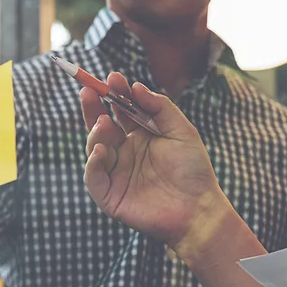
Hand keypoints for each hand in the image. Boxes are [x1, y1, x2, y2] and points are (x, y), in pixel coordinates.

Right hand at [80, 74, 227, 248]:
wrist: (198, 208)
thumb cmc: (193, 170)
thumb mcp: (181, 130)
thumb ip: (160, 107)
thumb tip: (135, 86)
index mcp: (139, 136)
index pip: (119, 111)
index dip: (113, 94)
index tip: (112, 78)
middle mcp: (124, 153)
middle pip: (100, 126)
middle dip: (92, 107)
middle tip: (88, 89)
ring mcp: (115, 174)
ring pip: (94, 148)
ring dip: (95, 133)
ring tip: (104, 123)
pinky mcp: (109, 196)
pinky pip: (93, 177)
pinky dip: (93, 163)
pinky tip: (101, 151)